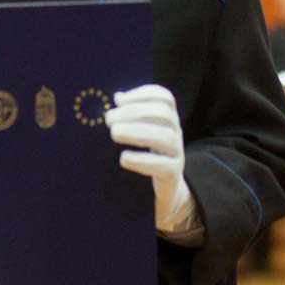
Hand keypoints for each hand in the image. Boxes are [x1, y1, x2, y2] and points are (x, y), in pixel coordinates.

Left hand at [105, 84, 192, 231]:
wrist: (166, 190)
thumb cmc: (148, 156)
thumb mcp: (142, 134)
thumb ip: (131, 116)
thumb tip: (117, 97)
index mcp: (168, 119)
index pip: (164, 98)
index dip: (143, 94)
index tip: (118, 99)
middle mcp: (176, 133)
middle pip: (164, 114)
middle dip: (134, 112)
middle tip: (108, 119)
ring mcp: (177, 153)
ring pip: (164, 137)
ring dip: (136, 132)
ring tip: (113, 133)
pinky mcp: (172, 174)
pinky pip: (162, 165)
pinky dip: (141, 160)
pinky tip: (124, 158)